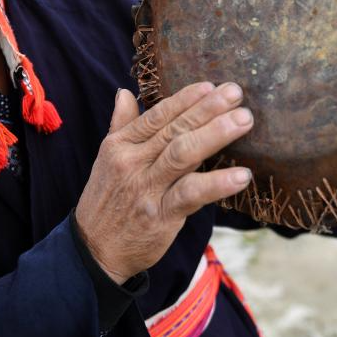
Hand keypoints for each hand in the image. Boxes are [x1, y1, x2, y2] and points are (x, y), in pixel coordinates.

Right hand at [74, 82, 253, 283]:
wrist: (94, 250)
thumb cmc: (106, 201)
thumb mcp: (106, 159)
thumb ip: (121, 125)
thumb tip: (124, 93)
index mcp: (121, 146)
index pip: (156, 116)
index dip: (185, 99)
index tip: (210, 85)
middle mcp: (132, 163)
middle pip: (174, 130)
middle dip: (207, 109)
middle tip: (236, 93)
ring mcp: (146, 189)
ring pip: (183, 154)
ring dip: (215, 135)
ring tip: (243, 121)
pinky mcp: (160, 215)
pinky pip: (192, 194)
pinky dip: (218, 183)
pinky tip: (242, 175)